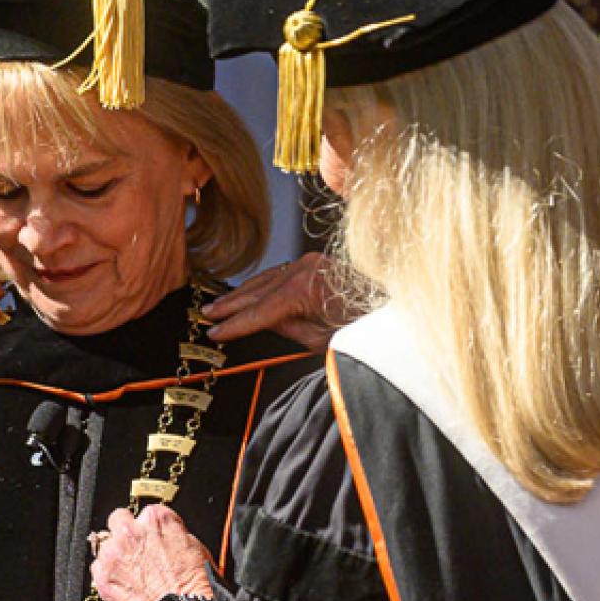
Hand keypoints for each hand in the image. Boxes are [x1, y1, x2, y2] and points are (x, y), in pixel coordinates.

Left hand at [89, 505, 213, 600]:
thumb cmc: (194, 586)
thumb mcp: (195, 547)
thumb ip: (171, 534)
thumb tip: (163, 537)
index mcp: (156, 519)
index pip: (147, 513)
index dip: (152, 529)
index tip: (155, 539)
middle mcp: (131, 532)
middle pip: (118, 520)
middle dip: (126, 532)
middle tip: (136, 550)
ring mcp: (113, 554)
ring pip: (105, 545)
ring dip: (116, 555)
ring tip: (133, 573)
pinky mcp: (102, 576)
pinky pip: (98, 568)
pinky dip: (107, 574)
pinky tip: (124, 584)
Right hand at [200, 252, 361, 350]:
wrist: (391, 309)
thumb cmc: (363, 328)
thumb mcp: (319, 339)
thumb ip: (287, 328)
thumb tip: (266, 321)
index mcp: (303, 288)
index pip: (259, 311)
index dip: (235, 325)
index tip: (214, 333)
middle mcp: (303, 268)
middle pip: (257, 291)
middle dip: (232, 305)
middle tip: (208, 315)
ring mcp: (309, 261)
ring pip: (265, 279)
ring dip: (243, 293)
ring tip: (220, 305)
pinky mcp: (315, 262)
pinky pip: (280, 273)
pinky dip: (261, 284)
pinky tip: (247, 293)